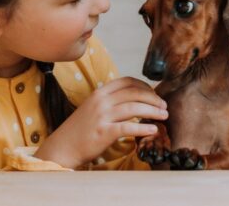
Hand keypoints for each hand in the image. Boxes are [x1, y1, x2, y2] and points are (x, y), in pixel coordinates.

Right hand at [33, 77, 167, 168]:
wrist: (64, 146)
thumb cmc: (81, 130)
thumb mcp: (93, 108)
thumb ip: (110, 102)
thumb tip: (133, 100)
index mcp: (99, 93)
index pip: (126, 81)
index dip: (144, 85)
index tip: (154, 93)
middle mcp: (101, 101)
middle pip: (134, 93)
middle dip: (153, 98)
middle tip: (164, 106)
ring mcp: (101, 116)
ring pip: (134, 108)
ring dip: (153, 111)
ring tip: (164, 116)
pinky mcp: (103, 132)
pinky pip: (128, 128)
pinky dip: (143, 128)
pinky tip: (153, 130)